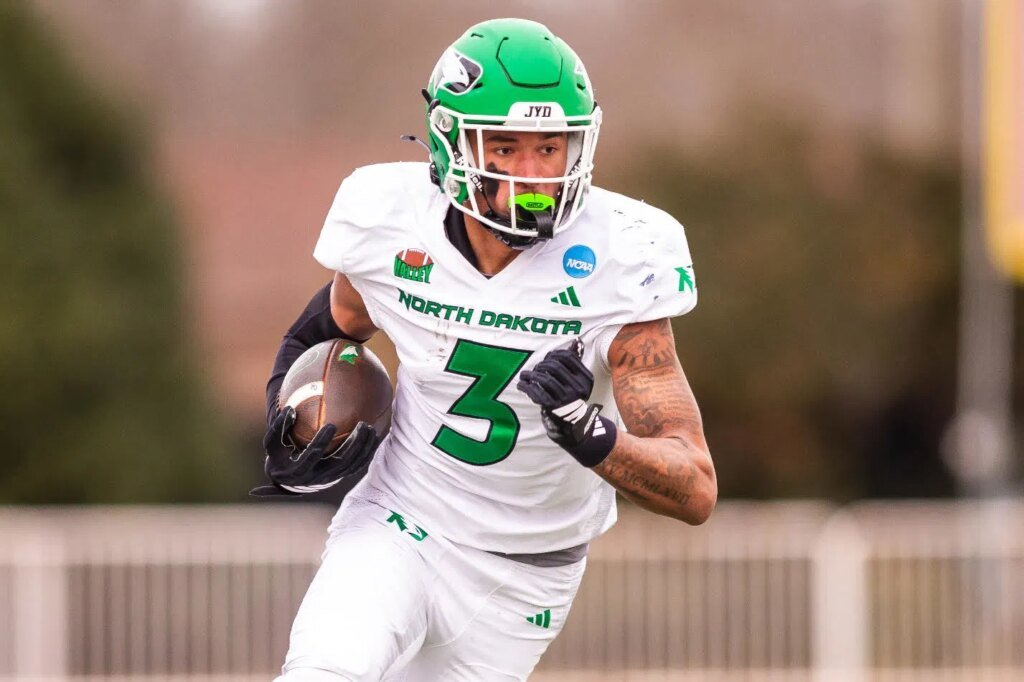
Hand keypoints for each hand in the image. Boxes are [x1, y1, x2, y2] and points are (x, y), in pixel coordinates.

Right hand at [251, 406, 380, 495]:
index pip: (312, 455)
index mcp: (299, 469)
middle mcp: (317, 476)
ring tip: (370, 428)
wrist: (289, 478)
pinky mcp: (340, 476)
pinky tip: (375, 437)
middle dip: (353, 444)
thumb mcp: (273, 444)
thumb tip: (290, 409)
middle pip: (340, 462)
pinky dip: (367, 453)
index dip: (321, 441)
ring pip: (352, 465)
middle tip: (362, 425)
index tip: (331, 425)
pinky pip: (357, 466)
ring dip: (363, 448)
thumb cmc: (280, 455)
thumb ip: (278, 427)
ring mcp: (331, 478)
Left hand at [517, 339, 616, 466]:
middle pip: (555, 367)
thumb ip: (576, 360)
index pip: (567, 358)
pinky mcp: (553, 407)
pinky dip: (526, 387)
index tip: (547, 358)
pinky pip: (536, 393)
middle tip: (536, 367)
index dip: (554, 354)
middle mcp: (577, 388)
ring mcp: (565, 399)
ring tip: (525, 374)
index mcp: (585, 379)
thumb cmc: (573, 395)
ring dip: (532, 374)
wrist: (573, 422)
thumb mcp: (580, 379)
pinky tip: (522, 384)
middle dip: (542, 364)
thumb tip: (576, 341)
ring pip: (544, 379)